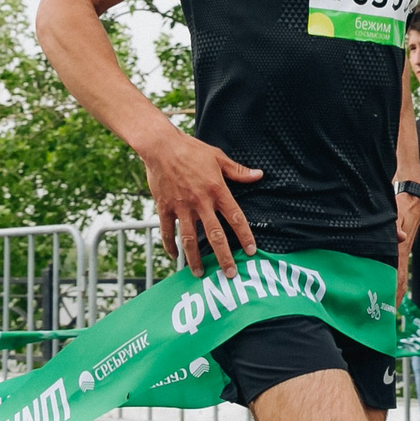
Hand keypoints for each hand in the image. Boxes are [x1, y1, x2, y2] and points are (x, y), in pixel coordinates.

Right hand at [140, 128, 260, 273]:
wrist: (161, 146)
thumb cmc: (191, 150)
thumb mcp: (218, 157)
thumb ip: (238, 171)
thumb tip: (258, 175)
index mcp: (217, 190)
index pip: (235, 217)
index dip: (245, 235)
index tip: (251, 251)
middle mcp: (200, 201)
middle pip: (214, 235)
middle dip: (223, 257)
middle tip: (230, 274)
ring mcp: (181, 206)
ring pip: (190, 238)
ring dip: (195, 258)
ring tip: (200, 274)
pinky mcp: (164, 207)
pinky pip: (167, 231)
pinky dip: (170, 245)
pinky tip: (175, 256)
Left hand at [394, 192, 419, 311]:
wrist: (411, 189)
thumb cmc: (402, 198)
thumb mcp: (397, 209)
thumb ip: (396, 224)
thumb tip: (400, 237)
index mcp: (401, 245)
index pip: (398, 273)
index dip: (395, 290)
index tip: (391, 306)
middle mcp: (402, 249)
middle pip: (400, 279)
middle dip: (394, 298)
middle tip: (385, 316)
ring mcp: (402, 247)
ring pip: (399, 273)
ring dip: (394, 290)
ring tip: (387, 307)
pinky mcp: (399, 243)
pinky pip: (397, 265)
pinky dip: (394, 278)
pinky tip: (390, 286)